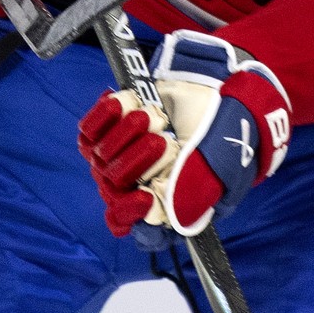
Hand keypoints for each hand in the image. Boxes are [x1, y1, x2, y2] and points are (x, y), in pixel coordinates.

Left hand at [76, 34, 290, 237]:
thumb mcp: (218, 166)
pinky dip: (104, 117)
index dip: (136, 214)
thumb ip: (190, 195)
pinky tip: (125, 104)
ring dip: (126, 134)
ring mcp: (125, 158)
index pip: (143, 229)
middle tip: (165, 139)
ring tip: (155, 116)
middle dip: (138, 161)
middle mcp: (146, 186)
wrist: (217, 83)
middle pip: (115, 190)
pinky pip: (89, 132)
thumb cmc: (224, 128)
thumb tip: (156, 217)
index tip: (144, 197)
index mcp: (174, 205)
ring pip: (100, 160)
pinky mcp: (111, 130)